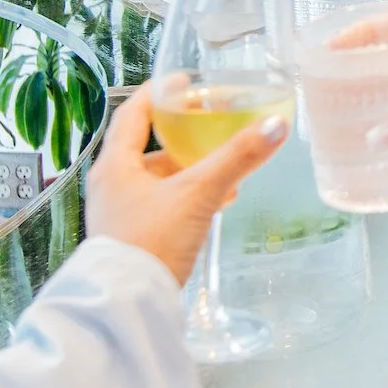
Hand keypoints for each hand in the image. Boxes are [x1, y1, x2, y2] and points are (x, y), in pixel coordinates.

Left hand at [85, 81, 284, 282]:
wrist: (129, 306)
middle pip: (148, 148)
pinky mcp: (132, 238)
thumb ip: (237, 159)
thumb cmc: (151, 242)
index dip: (158, 93)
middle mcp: (111, 186)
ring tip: (225, 170)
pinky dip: (187, 197)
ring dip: (190, 171)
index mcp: (114, 166)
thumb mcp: (198, 194)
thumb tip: (275, 125)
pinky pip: (162, 204)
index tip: (182, 81)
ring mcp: (119, 214)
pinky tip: (216, 204)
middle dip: (184, 138)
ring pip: (157, 180)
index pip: (133, 114)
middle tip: (214, 127)